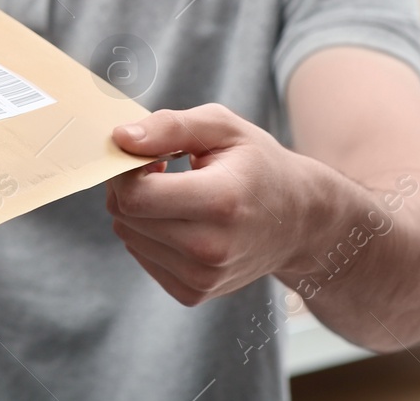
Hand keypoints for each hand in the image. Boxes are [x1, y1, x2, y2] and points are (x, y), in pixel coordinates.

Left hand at [106, 104, 318, 306]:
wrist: (299, 221)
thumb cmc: (258, 165)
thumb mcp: (223, 128)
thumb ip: (169, 126)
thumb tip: (120, 139)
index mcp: (221, 202)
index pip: (137, 195)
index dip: (125, 168)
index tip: (144, 154)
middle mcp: (211, 249)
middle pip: (126, 215)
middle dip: (127, 184)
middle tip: (157, 167)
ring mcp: (203, 278)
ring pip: (128, 235)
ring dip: (137, 208)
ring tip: (173, 192)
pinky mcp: (194, 293)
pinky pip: (140, 255)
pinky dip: (147, 232)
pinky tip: (178, 218)